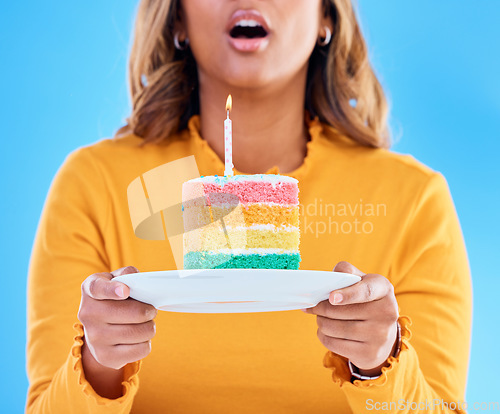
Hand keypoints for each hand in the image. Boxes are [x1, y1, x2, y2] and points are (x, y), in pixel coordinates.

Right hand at [78, 266, 156, 369]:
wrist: (98, 331)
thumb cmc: (113, 299)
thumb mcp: (115, 281)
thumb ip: (126, 275)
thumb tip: (134, 279)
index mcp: (90, 289)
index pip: (98, 288)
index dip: (112, 289)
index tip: (125, 291)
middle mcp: (88, 314)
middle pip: (134, 313)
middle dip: (149, 311)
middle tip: (150, 310)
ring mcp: (95, 337)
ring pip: (141, 332)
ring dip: (150, 327)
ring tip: (145, 323)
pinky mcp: (105, 357)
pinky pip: (141, 350)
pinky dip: (146, 343)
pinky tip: (138, 338)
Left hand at [302, 261, 398, 376]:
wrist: (383, 334)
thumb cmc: (365, 301)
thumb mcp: (362, 282)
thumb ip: (347, 273)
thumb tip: (330, 277)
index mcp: (383, 290)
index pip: (365, 291)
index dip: (347, 294)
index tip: (331, 297)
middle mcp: (387, 313)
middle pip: (341, 311)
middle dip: (320, 308)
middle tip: (313, 306)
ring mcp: (380, 336)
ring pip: (334, 328)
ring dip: (320, 322)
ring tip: (321, 318)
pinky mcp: (370, 353)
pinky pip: (334, 344)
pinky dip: (323, 336)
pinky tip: (326, 331)